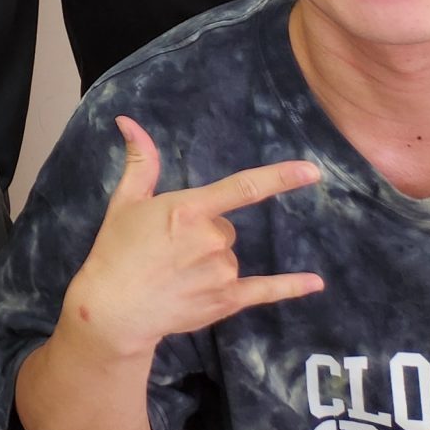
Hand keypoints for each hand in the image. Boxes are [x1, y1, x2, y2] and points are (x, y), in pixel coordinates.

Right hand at [57, 116, 322, 361]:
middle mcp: (212, 239)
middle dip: (204, 233)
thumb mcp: (125, 201)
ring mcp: (223, 271)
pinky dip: (290, 286)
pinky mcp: (227, 300)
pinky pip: (266, 290)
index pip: (242, 188)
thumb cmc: (116, 249)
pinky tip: (315, 282)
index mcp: (188, 210)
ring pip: (231, 256)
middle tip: (171, 249)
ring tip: (177, 273)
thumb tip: (128, 121)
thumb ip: (140, 162)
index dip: (280, 177)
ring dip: (212, 260)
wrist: (114, 308)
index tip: (311, 170)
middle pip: (226, 227)